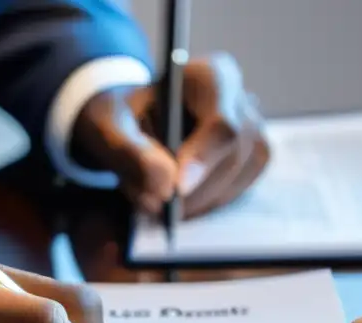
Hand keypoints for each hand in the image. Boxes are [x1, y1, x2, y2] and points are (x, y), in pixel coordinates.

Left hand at [72, 52, 268, 218]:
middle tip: (154, 207)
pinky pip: (235, 194)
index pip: (221, 124)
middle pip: (230, 158)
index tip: (176, 190)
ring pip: (234, 181)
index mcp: (210, 77)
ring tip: (158, 199)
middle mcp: (240, 101)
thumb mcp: (107, 125)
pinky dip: (204, 205)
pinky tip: (179, 201)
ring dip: (195, 202)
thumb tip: (166, 186)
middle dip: (192, 191)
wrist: (133, 123)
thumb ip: (128, 150)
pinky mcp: (253, 162)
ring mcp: (254, 132)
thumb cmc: (121, 118)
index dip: (202, 159)